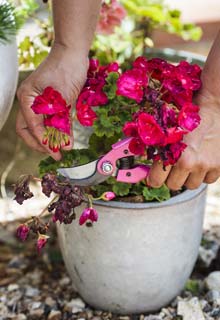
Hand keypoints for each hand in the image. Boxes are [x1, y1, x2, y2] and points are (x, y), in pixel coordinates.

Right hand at [16, 43, 87, 159]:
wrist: (74, 51)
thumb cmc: (66, 69)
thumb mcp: (62, 98)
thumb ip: (61, 122)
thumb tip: (64, 145)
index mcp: (27, 98)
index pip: (31, 127)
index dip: (43, 141)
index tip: (55, 152)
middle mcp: (31, 101)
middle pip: (29, 129)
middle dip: (41, 143)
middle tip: (55, 154)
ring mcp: (41, 102)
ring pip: (41, 127)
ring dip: (50, 139)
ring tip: (61, 150)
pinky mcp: (53, 102)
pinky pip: (53, 120)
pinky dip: (59, 130)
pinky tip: (68, 139)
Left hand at [147, 89, 219, 189]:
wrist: (214, 110)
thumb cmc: (187, 119)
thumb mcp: (167, 133)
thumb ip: (157, 152)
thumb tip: (144, 172)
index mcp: (173, 155)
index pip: (156, 181)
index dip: (154, 178)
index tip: (155, 176)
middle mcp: (189, 163)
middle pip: (173, 185)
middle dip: (171, 177)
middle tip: (174, 166)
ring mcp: (206, 166)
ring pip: (191, 185)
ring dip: (188, 177)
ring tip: (190, 162)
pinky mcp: (219, 166)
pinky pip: (208, 180)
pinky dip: (205, 174)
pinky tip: (203, 161)